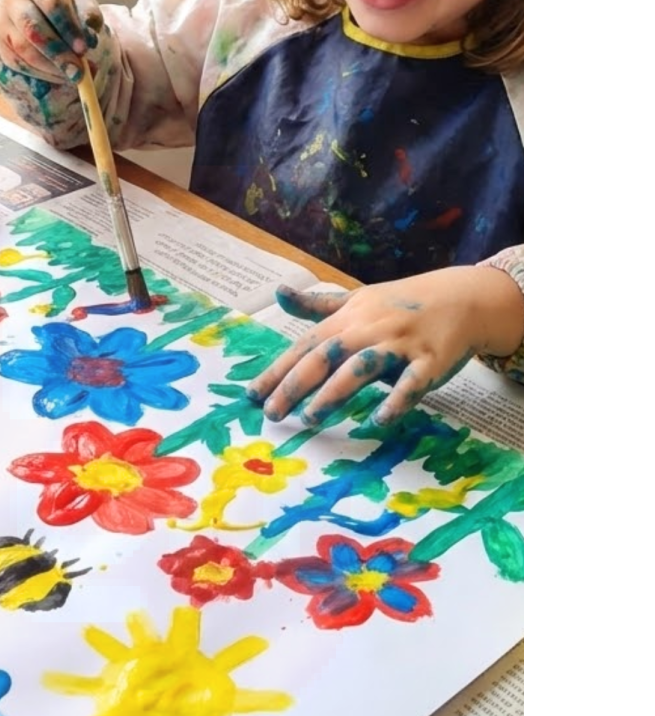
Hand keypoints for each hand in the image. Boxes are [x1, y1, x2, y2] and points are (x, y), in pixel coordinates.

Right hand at [0, 0, 103, 82]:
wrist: (40, 13)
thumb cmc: (65, 8)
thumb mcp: (79, 6)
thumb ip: (87, 17)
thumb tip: (90, 39)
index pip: (50, 2)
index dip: (67, 27)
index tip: (83, 49)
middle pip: (32, 28)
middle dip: (58, 53)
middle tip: (78, 72)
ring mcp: (2, 21)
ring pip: (23, 49)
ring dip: (51, 68)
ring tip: (72, 77)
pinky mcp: (1, 44)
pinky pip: (19, 64)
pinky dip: (42, 75)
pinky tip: (59, 77)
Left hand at [246, 266, 523, 426]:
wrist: (463, 297)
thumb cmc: (401, 304)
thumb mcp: (356, 300)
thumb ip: (316, 306)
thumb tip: (278, 294)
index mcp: (347, 318)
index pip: (304, 347)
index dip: (278, 371)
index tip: (252, 397)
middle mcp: (369, 329)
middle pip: (326, 357)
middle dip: (296, 385)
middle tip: (272, 413)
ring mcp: (400, 344)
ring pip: (362, 368)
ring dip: (335, 393)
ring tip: (311, 418)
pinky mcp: (430, 360)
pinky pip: (412, 383)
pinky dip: (396, 401)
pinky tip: (378, 421)